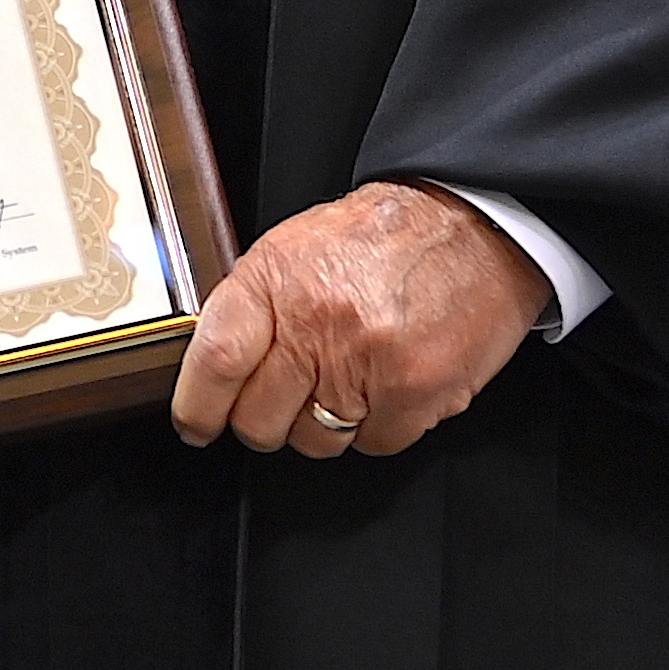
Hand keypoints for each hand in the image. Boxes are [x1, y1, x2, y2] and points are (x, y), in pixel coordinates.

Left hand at [168, 180, 548, 460]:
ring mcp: (367, 362)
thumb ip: (256, 305)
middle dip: (264, 423)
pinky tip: (387, 387)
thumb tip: (214, 366)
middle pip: (260, 418)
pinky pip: (374, 443)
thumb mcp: (297, 248)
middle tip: (282, 405)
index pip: (216, 360)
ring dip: (323, 426)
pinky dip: (377, 427)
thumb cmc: (384, 237)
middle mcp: (316, 322)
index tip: (195, 423)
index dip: (197, 405)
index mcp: (275, 278)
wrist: (473, 226)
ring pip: (315, 440)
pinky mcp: (416, 392)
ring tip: (346, 381)